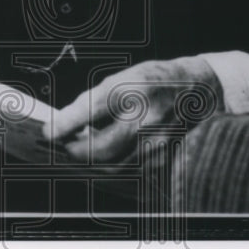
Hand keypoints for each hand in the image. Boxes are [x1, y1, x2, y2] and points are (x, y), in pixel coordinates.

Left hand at [45, 57, 223, 161]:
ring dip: (89, 162)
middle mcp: (146, 120)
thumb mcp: (126, 75)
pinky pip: (127, 172)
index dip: (63, 125)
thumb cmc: (157, 80)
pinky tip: (102, 156)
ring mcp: (156, 144)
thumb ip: (95, 98)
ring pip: (111, 168)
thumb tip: (65, 120)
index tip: (48, 131)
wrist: (200, 91)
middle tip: (62, 144)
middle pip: (98, 150)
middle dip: (73, 151)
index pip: (90, 111)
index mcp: (135, 91)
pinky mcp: (162, 160)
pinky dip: (110, 167)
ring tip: (81, 148)